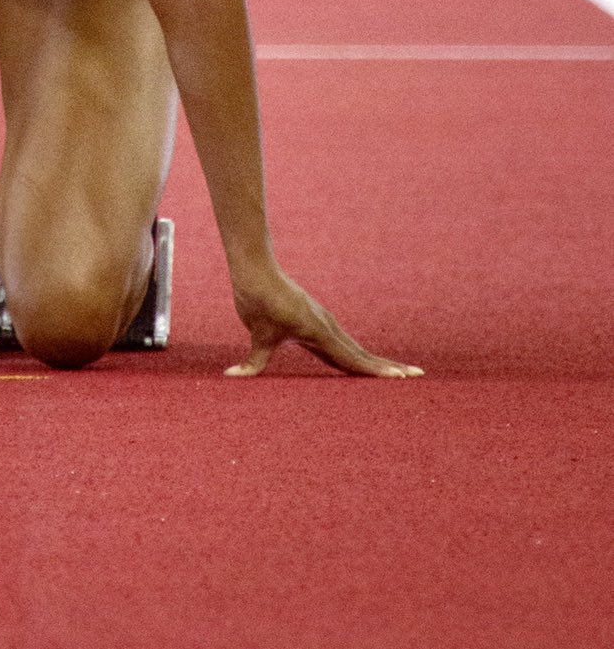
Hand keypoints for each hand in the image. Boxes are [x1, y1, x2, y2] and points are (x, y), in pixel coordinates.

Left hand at [226, 262, 422, 378]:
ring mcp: (323, 323)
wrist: (255, 270)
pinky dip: (356, 354)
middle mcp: (326, 328)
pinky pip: (341, 342)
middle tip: (417, 376)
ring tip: (399, 373)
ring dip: (376, 361)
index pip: (352, 358)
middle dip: (388, 367)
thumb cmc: (257, 300)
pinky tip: (359, 362)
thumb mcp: (257, 332)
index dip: (375, 371)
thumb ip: (253, 361)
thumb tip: (232, 376)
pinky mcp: (315, 320)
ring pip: (354, 348)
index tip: (400, 378)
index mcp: (318, 332)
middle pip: (362, 354)